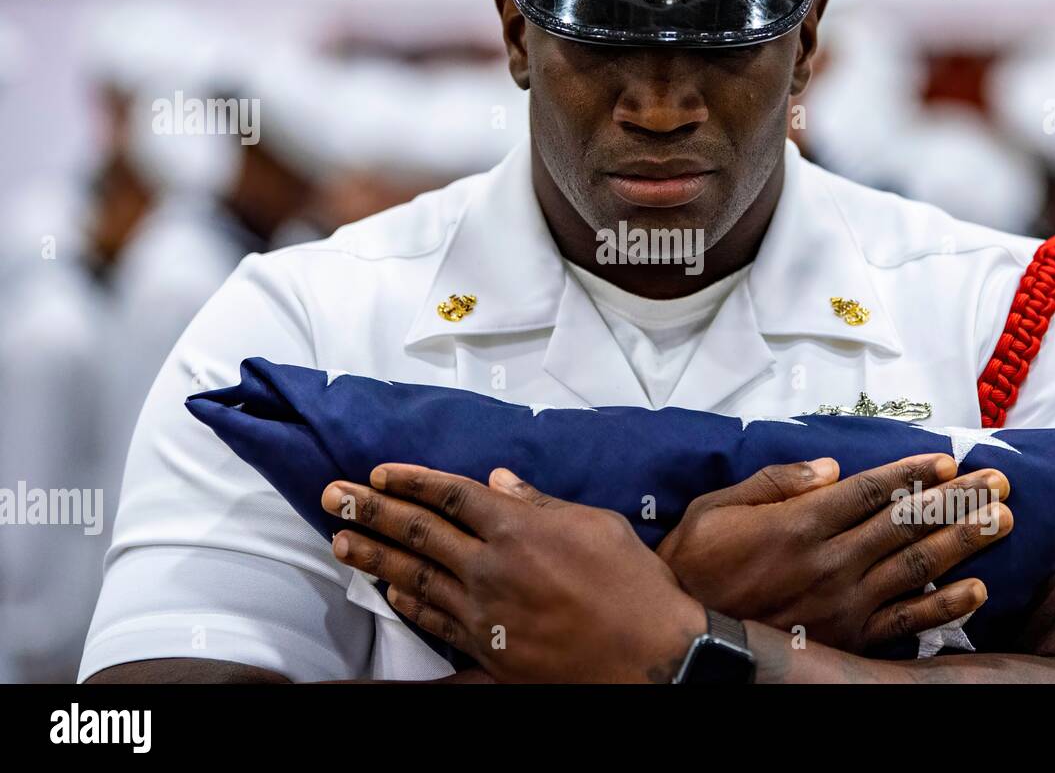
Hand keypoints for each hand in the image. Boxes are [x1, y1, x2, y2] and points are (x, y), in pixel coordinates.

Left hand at [321, 466, 705, 682]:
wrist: (650, 653)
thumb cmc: (633, 583)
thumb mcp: (595, 523)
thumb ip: (540, 502)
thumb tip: (499, 480)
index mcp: (518, 527)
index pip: (449, 495)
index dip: (410, 481)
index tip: (379, 473)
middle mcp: (492, 566)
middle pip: (418, 532)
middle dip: (371, 511)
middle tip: (333, 496)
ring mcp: (485, 611)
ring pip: (415, 577)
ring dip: (373, 556)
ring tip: (340, 541)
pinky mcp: (489, 648)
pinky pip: (436, 620)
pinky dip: (408, 604)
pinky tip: (386, 590)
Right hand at [655, 454, 1011, 651]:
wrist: (687, 638)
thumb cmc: (696, 564)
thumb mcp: (716, 508)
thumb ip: (774, 483)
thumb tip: (829, 468)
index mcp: (798, 524)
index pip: (869, 491)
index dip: (911, 473)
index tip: (946, 458)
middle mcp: (829, 561)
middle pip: (906, 523)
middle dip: (956, 499)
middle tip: (996, 481)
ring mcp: (844, 603)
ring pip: (916, 567)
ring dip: (963, 541)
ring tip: (1000, 520)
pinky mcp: (850, 638)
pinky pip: (907, 623)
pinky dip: (945, 608)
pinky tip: (976, 590)